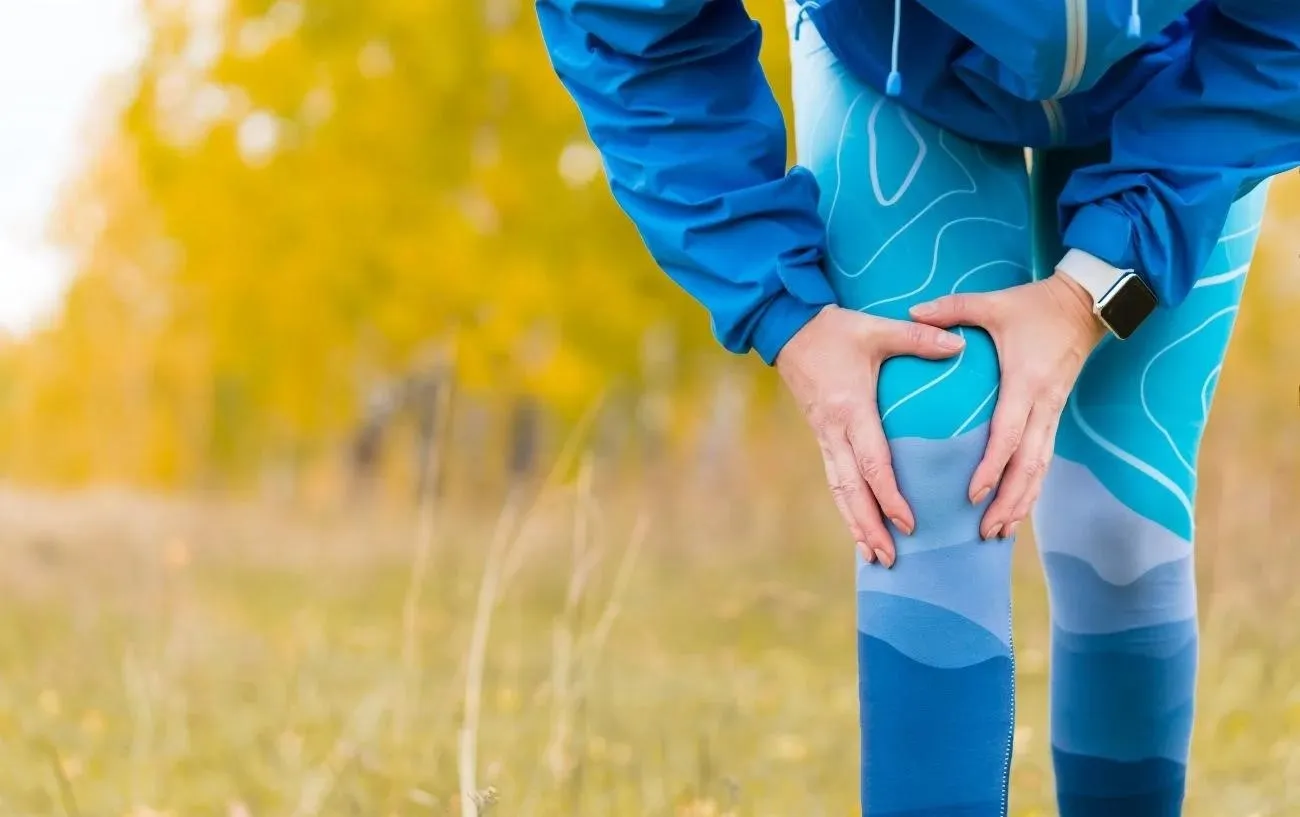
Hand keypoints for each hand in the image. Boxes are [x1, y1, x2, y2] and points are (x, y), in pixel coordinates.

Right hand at [776, 304, 965, 566]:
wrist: (788, 327)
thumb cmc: (835, 329)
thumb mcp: (876, 328)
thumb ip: (918, 338)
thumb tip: (959, 346)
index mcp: (851, 409)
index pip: (871, 463)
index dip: (889, 496)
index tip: (908, 522)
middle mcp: (834, 430)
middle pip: (851, 490)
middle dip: (869, 526)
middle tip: (889, 558)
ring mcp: (824, 436)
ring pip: (839, 490)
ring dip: (856, 525)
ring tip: (874, 557)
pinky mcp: (821, 436)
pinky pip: (835, 479)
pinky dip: (847, 507)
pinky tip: (859, 528)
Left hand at [908, 272, 1105, 539]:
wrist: (1084, 305)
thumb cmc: (1033, 306)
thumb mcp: (992, 303)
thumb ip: (952, 310)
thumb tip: (911, 312)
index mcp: (1024, 381)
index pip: (1009, 434)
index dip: (992, 467)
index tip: (973, 493)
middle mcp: (1043, 404)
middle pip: (1029, 464)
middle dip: (1009, 500)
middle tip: (986, 530)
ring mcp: (1053, 412)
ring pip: (1040, 468)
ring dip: (1022, 502)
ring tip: (999, 532)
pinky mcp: (1055, 415)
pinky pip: (1044, 458)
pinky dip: (1032, 487)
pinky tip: (1017, 509)